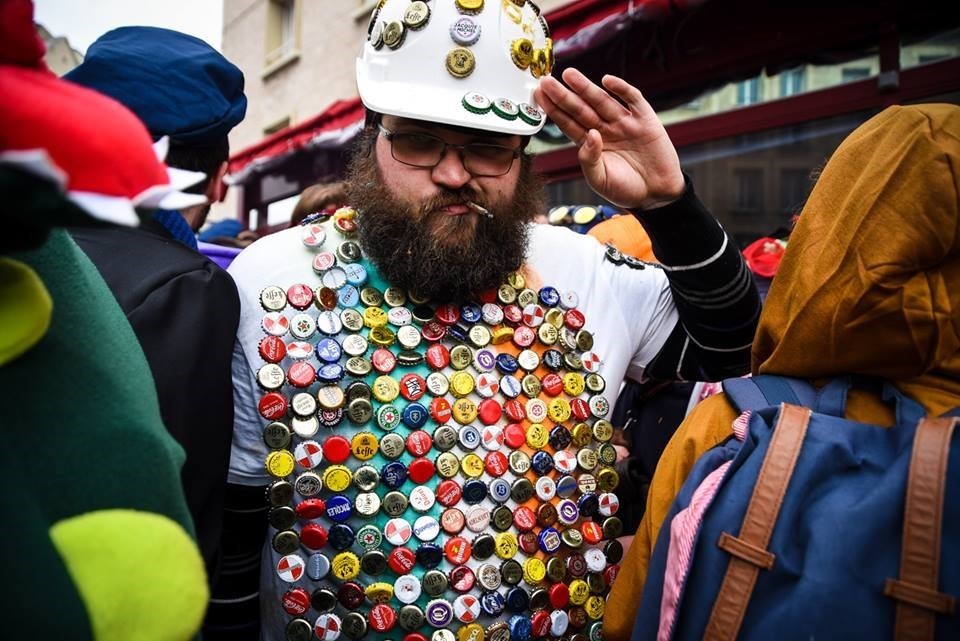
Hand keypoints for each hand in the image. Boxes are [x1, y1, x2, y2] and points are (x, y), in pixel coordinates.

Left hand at [534, 68, 684, 209]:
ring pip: (602, 101)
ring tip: (569, 75)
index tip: (539, 96)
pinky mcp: (645, 120)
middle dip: (564, 95)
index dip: (554, 110)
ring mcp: (624, 123)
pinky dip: (621, 89)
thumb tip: (589, 134)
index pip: (568, 123)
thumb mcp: (600, 180)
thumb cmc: (626, 189)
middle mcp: (605, 129)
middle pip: (581, 109)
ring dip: (585, 87)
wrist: (657, 195)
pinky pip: (632, 100)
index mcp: (591, 144)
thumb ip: (589, 160)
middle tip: (546, 81)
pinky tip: (607, 80)